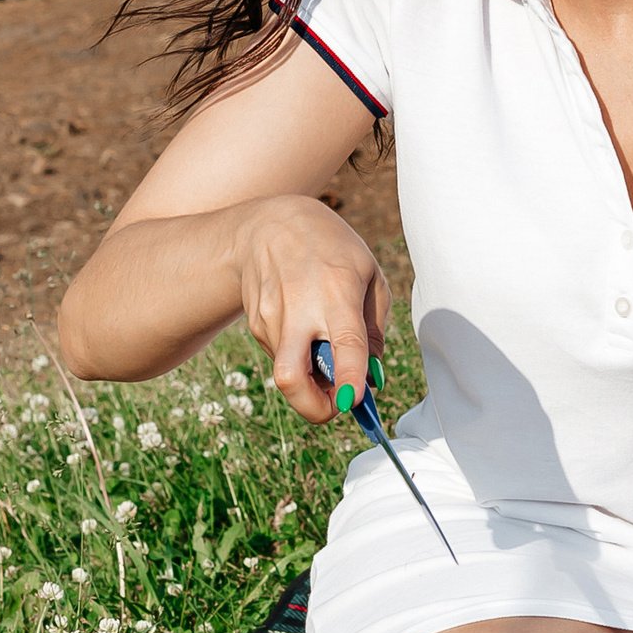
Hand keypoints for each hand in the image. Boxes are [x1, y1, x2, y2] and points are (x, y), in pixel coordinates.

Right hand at [233, 195, 389, 424]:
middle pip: (292, 378)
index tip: (355, 402)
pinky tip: (308, 331)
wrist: (269, 224)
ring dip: (314, 379)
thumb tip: (372, 377)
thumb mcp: (369, 275)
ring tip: (331, 354)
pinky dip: (301, 360)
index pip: (344, 345)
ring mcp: (271, 320)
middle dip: (314, 408)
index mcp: (337, 293)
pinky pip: (283, 358)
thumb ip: (375, 328)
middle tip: (337, 407)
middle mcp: (299, 309)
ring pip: (290, 373)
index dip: (350, 380)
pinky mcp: (256, 325)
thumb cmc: (332, 248)